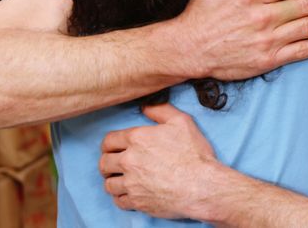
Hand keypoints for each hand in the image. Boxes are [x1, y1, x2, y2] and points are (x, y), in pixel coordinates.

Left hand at [100, 104, 223, 219]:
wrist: (203, 186)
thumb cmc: (194, 155)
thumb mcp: (181, 122)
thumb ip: (160, 110)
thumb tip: (145, 106)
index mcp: (136, 139)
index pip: (108, 141)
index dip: (109, 144)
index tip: (112, 148)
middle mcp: (129, 161)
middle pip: (104, 163)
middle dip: (107, 163)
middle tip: (113, 166)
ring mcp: (132, 183)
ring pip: (109, 184)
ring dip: (113, 182)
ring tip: (119, 181)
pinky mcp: (138, 202)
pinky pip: (119, 201)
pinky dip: (121, 198)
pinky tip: (128, 195)